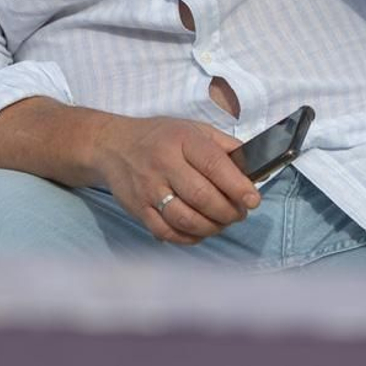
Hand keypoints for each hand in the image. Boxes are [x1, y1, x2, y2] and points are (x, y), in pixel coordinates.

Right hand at [95, 115, 257, 244]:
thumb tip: (254, 169)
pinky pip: (168, 232)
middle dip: (229, 212)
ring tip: (220, 222)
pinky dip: (190, 237)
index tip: (253, 200)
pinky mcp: (138, 208)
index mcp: (181, 139)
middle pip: (203, 197)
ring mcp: (148, 188)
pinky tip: (198, 230)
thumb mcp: (192, 128)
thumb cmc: (159, 137)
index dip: (238, 186)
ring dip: (212, 227)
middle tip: (238, 213)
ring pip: (186, 219)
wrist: (111, 145)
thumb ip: (224, 146)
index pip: (214, 165)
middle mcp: (163, 163)